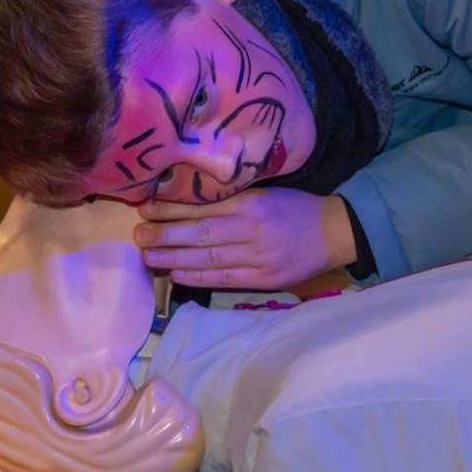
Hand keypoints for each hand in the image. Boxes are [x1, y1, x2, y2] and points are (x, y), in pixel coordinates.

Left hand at [134, 189, 357, 289]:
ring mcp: (257, 256)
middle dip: (165, 235)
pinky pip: (224, 279)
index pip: (202, 206)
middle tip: (138, 235)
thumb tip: (187, 202)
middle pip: (199, 233)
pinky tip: (177, 274)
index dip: (170, 209)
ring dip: (174, 258)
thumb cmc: (294, 208)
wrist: (333, 232)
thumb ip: (231, 198)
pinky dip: (198, 278)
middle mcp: (251, 228)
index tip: (144, 208)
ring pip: (208, 259)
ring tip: (148, 257)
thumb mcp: (264, 192)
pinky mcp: (264, 278)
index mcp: (250, 202)